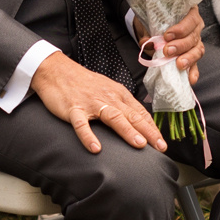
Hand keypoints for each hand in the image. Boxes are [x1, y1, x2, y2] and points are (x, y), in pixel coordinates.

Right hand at [31, 51, 164, 155]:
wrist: (57, 71)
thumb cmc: (83, 83)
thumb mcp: (108, 90)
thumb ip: (122, 105)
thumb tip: (139, 122)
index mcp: (118, 94)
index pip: (140, 113)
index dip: (152, 129)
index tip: (162, 143)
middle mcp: (108, 98)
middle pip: (132, 116)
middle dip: (148, 132)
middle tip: (160, 147)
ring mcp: (91, 103)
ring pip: (113, 117)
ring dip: (127, 131)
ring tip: (139, 145)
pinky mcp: (73, 108)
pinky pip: (81, 124)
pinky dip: (88, 136)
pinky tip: (95, 148)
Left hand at [136, 7, 205, 79]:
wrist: (153, 25)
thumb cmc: (156, 19)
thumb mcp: (151, 21)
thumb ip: (149, 31)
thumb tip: (146, 42)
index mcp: (189, 13)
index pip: (191, 20)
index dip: (181, 29)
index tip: (167, 36)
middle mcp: (196, 27)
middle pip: (193, 37)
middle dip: (181, 46)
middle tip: (168, 51)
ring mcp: (196, 42)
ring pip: (197, 50)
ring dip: (188, 59)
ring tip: (180, 64)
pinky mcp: (192, 55)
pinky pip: (195, 64)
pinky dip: (193, 72)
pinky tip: (191, 79)